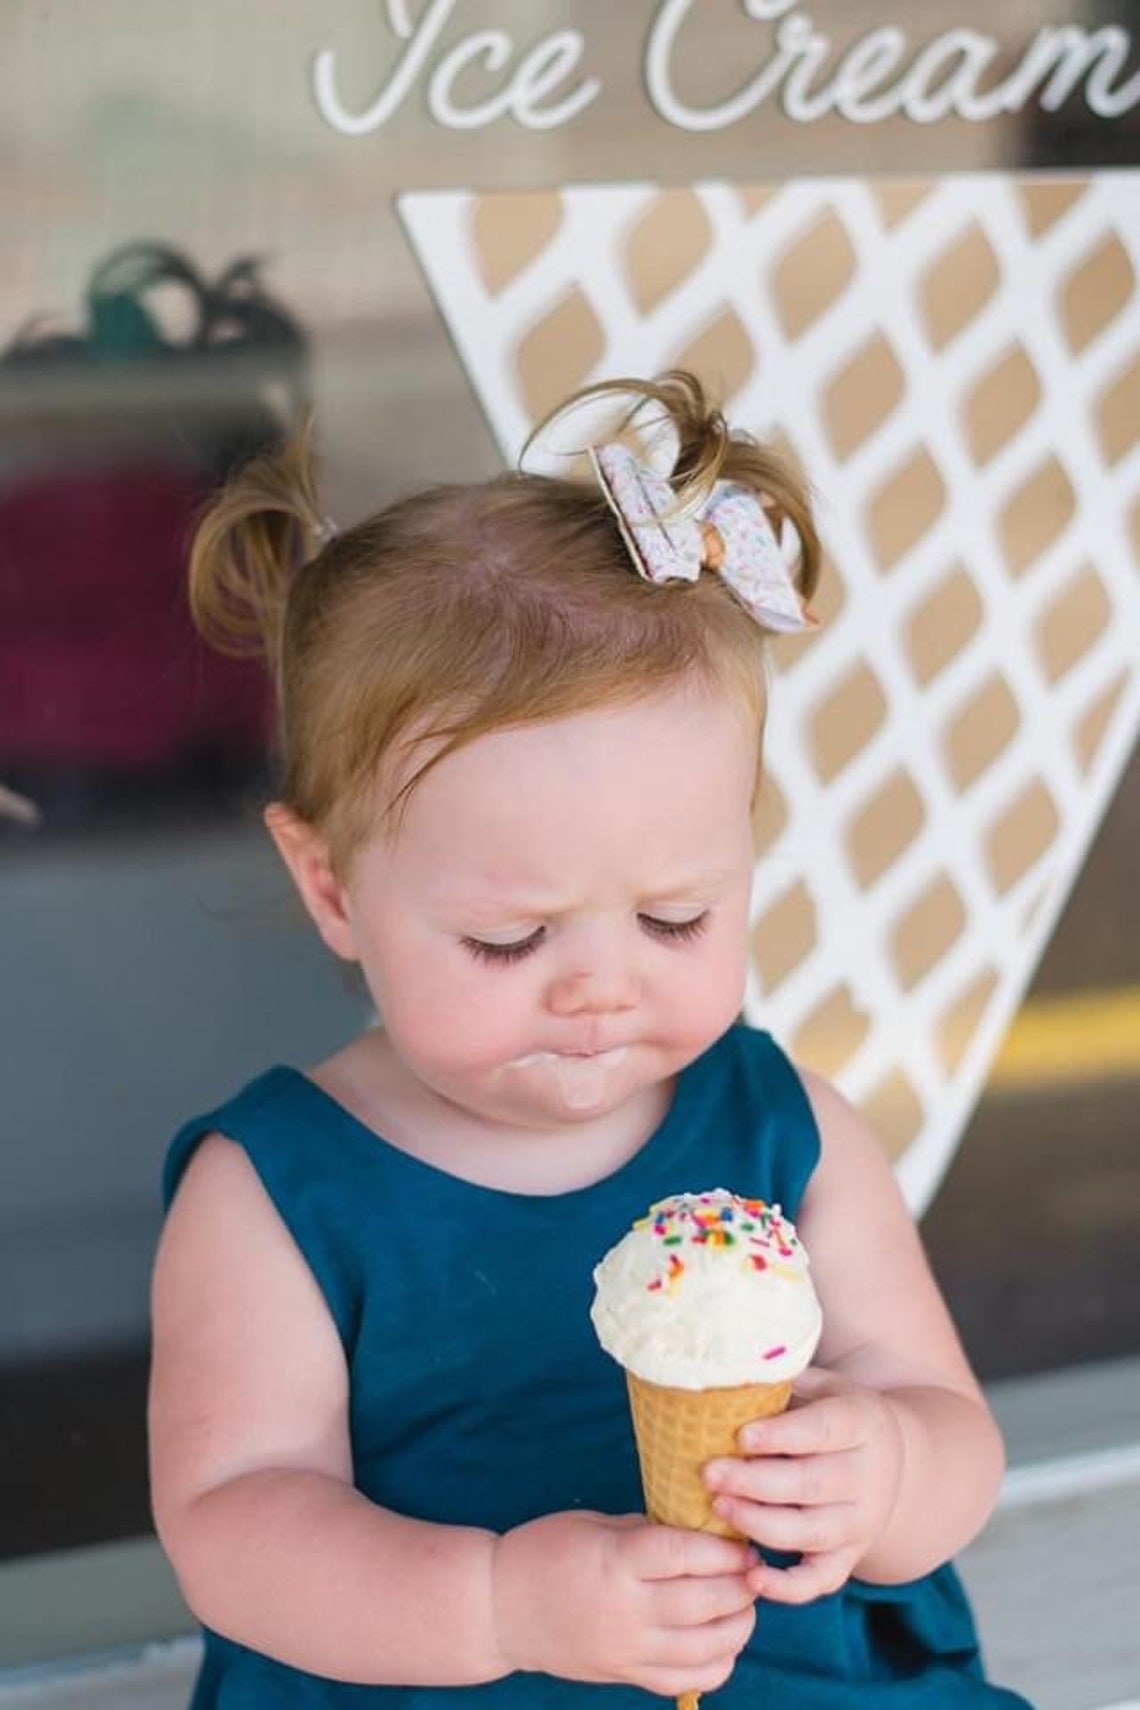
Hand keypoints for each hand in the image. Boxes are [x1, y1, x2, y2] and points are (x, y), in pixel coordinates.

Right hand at [491, 1510, 757, 1696]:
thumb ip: (647, 1532)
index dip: (723, 1551)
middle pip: (704, 1602)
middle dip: (741, 1586)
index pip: (685, 1556)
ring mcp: (628, 1650)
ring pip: (705, 1647)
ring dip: (738, 1625)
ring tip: (745, 1603)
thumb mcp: (596, 1525)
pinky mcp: (626, 1676)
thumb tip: (700, 1534)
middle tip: (753, 1570)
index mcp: (616, 1562)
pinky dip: (717, 1664)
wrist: (501, 1607)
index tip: (743, 1544)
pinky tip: (724, 1641)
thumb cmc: (547, 1550)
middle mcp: (626, 1610)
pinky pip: (687, 1680)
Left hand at [702, 1368, 904, 1604]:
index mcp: (861, 1423)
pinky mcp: (850, 1556)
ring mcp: (862, 1522)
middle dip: (755, 1483)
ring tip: (718, 1507)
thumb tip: (725, 1370)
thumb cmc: (835, 1413)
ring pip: (812, 1532)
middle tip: (709, 1474)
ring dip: (761, 1525)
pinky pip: (821, 1580)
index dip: (782, 1436)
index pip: (822, 1431)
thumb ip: (783, 1382)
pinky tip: (752, 1578)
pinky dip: (788, 1588)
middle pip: (811, 1485)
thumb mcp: (822, 1386)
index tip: (740, 1436)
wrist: (892, 1458)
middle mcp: (868, 1476)